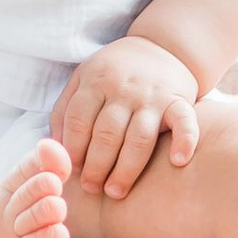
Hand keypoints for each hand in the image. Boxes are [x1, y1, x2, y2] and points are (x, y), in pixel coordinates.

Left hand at [57, 39, 201, 199]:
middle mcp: (123, 88)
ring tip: (115, 192)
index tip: (69, 171)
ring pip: (139, 137)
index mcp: (95, 82)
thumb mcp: (83, 79)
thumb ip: (65, 110)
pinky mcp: (178, 100)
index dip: (71, 149)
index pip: (78, 120)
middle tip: (90, 189)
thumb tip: (53, 149)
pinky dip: (185, 141)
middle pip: (106, 133)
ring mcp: (152, 95)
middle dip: (96, 166)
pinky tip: (178, 161)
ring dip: (126, 169)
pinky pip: (184, 122)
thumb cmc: (114, 71)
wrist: (161, 45)